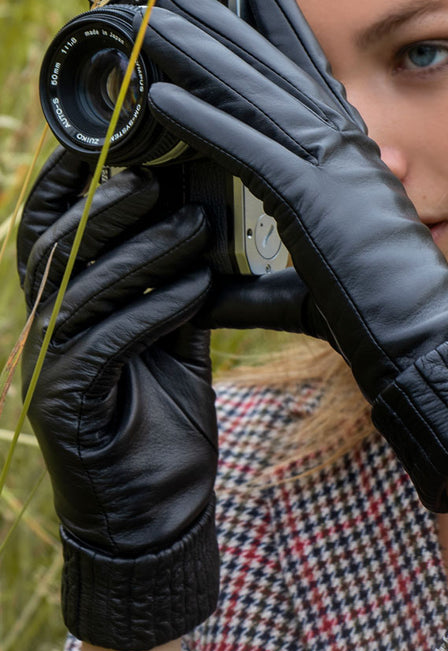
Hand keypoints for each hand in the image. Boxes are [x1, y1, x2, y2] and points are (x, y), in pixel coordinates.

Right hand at [17, 149, 218, 650]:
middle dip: (104, 205)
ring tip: (194, 225)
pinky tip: (197, 288)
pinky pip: (109, 340)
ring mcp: (49, 365)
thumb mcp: (171, 336)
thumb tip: (200, 214)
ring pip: (83, 287)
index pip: (49, 230)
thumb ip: (172, 281)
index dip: (67, 183)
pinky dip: (156, 308)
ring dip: (142, 251)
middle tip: (155, 174)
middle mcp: (44, 328)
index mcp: (62, 305)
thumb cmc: (162, 416)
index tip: (106, 140)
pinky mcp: (68, 400)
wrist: (155, 511)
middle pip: (58, 247)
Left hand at [142, 0, 447, 511]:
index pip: (310, 79)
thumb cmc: (376, 314)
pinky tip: (162, 96)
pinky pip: (247, 146)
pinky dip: (203, 119)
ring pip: (254, 94)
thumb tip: (205, 295)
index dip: (281, 28)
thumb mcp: (301, 292)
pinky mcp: (311, 196)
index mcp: (350, 158)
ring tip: (158, 16)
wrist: (424, 338)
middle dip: (221, 25)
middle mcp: (342, 147)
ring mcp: (330, 167)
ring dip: (200, 52)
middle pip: (272, 70)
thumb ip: (249, 287)